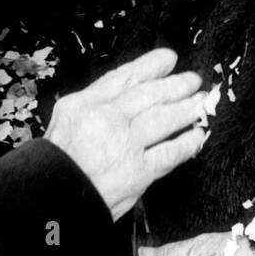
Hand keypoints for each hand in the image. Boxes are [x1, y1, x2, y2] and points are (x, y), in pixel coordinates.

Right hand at [45, 48, 205, 220]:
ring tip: (200, 102)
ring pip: (164, 119)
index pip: (125, 76)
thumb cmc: (58, 162)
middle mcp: (107, 118)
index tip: (169, 58)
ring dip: (186, 109)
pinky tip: (196, 136)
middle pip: (150, 94)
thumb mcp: (66, 118)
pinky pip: (170, 153)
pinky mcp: (138, 172)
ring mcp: (125, 144)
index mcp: (86, 103)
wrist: (53, 197)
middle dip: (175, 85)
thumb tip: (124, 92)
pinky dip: (187, 143)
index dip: (151, 65)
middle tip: (193, 80)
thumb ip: (94, 103)